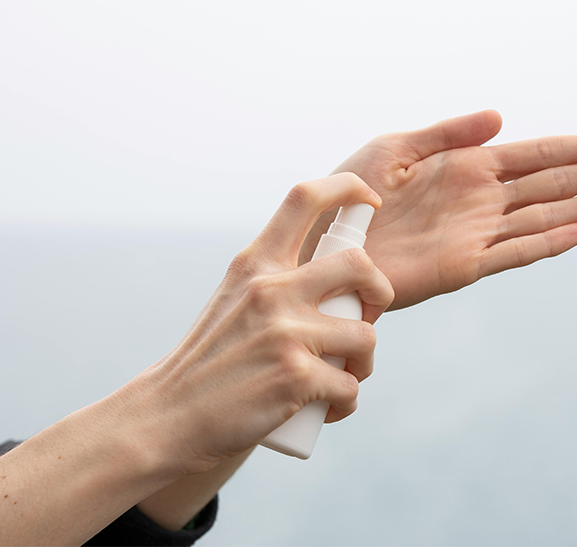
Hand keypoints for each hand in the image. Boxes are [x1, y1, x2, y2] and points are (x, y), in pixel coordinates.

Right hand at [132, 172, 393, 472]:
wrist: (168, 418)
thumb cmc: (213, 361)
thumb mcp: (236, 299)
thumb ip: (277, 280)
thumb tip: (340, 272)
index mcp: (256, 264)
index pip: (305, 197)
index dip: (348, 187)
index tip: (370, 199)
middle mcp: (271, 289)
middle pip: (360, 265)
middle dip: (380, 292)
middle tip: (368, 317)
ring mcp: (284, 333)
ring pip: (366, 337)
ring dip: (364, 363)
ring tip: (344, 376)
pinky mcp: (295, 377)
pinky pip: (350, 387)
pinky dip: (346, 402)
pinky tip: (329, 407)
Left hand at [301, 110, 576, 308]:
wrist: (322, 242)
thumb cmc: (349, 192)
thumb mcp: (396, 146)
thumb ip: (450, 132)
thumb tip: (500, 118)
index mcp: (466, 166)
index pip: (537, 155)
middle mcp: (481, 200)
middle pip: (554, 184)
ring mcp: (477, 233)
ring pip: (546, 216)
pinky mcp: (464, 265)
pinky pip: (516, 251)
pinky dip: (550, 241)